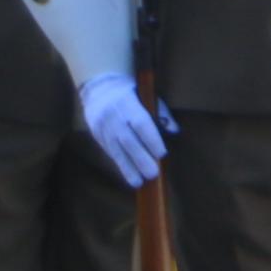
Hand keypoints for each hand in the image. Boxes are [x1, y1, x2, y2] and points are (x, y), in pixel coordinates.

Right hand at [77, 72, 167, 188]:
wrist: (98, 87)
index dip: (151, 139)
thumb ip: (160, 112)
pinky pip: (109, 152)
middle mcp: (113, 115)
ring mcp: (102, 126)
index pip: (140, 123)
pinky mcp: (96, 135)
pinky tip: (130, 176)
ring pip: (116, 149)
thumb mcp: (146, 94)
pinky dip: (120, 165)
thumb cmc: (130, 91)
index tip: (162, 154)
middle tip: (153, 174)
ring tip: (140, 183)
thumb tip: (174, 130)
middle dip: (141, 158)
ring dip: (128, 168)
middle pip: (128, 140)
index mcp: (127, 102)